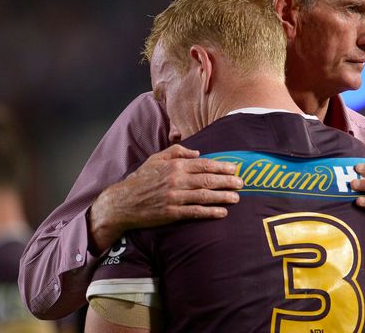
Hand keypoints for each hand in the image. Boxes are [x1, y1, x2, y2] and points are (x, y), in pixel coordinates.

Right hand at [89, 144, 242, 252]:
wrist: (123, 202)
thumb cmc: (141, 179)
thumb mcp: (156, 158)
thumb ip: (177, 151)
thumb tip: (198, 152)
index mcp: (174, 165)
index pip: (204, 164)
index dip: (222, 166)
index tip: (235, 167)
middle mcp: (176, 180)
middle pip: (208, 179)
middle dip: (227, 181)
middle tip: (241, 183)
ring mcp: (174, 197)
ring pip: (204, 196)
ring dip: (223, 196)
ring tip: (236, 197)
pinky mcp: (171, 213)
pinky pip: (195, 212)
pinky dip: (210, 212)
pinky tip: (222, 213)